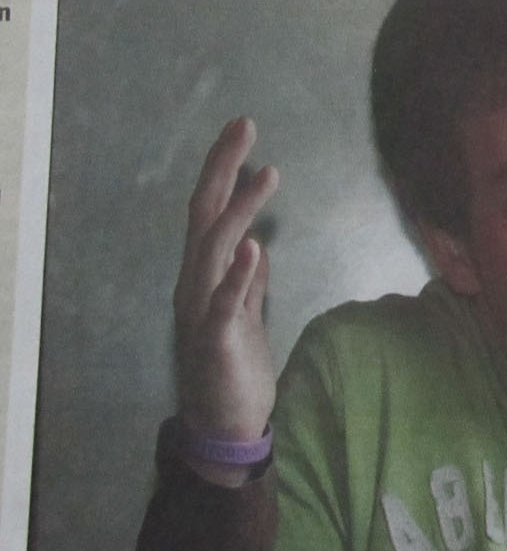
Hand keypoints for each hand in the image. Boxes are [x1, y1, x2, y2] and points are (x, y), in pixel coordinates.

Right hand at [173, 118, 278, 479]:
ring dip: (240, 210)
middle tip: (244, 124)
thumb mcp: (246, 317)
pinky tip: (253, 246)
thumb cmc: (235, 369)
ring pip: (214, 249)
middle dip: (223, 168)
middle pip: (205, 215)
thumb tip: (257, 247)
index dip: (225, 169)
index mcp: (205, 275)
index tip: (244, 131)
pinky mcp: (216, 339)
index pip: (211, 211)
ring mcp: (201, 310)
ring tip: (266, 174)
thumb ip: (249, 283)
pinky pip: (224, 302)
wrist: (227, 426)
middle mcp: (196, 284)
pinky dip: (237, 273)